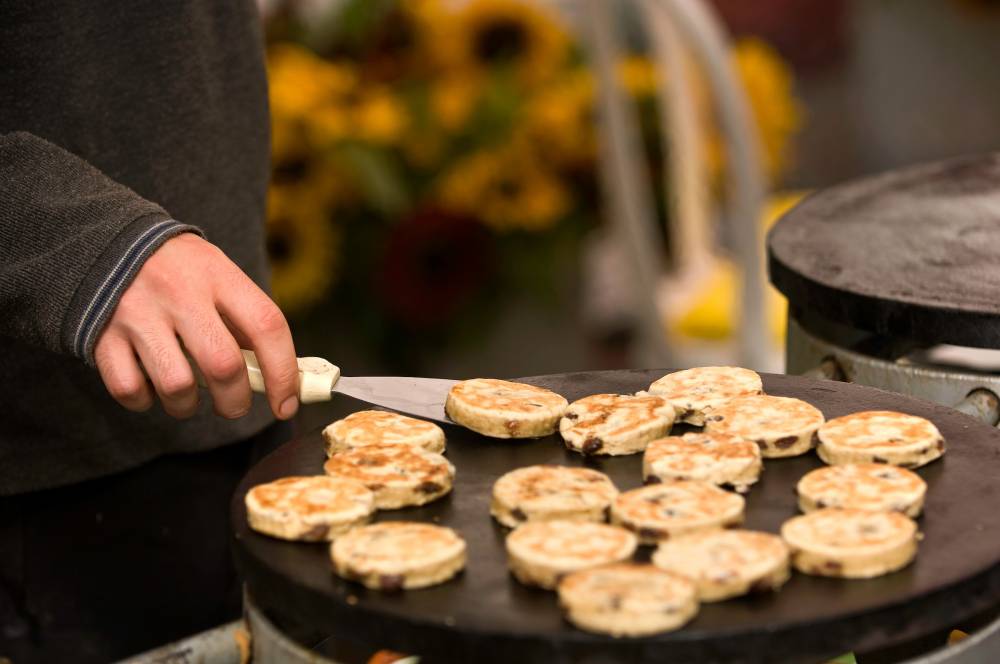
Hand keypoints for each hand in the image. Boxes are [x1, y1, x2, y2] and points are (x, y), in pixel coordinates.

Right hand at [93, 233, 298, 419]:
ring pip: (177, 386)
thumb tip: (282, 379)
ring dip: (188, 406)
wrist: (108, 240)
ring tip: (188, 396)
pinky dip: (145, 401)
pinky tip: (152, 387)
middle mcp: (179, 293)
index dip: (283, 372)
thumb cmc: (179, 270)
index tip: (286, 403)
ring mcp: (138, 314)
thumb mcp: (219, 276)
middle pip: (223, 365)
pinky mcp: (103, 336)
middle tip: (235, 405)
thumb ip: (245, 321)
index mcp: (218, 275)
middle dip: (236, 401)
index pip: (267, 326)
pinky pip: (130, 390)